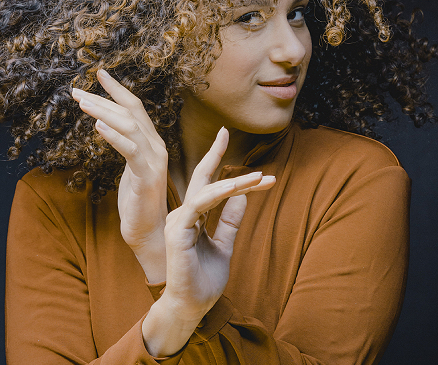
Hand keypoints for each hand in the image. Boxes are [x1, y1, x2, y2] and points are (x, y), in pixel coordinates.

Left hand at [72, 69, 168, 281]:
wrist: (150, 233)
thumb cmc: (138, 204)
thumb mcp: (130, 170)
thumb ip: (125, 147)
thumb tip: (106, 128)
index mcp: (152, 144)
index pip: (135, 108)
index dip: (118, 89)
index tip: (99, 73)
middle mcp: (156, 147)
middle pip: (130, 113)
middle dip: (103, 99)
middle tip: (77, 91)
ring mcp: (153, 161)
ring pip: (129, 126)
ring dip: (103, 112)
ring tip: (81, 103)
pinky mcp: (146, 176)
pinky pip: (130, 151)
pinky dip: (114, 137)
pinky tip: (97, 128)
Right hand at [142, 128, 274, 356]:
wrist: (191, 306)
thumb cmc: (204, 280)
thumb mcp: (225, 245)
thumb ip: (231, 221)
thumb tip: (243, 196)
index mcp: (192, 218)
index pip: (209, 187)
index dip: (226, 170)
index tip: (242, 155)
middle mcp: (183, 215)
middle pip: (201, 179)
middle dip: (213, 154)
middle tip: (224, 131)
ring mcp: (178, 221)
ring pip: (206, 191)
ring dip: (234, 181)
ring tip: (259, 177)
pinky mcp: (178, 231)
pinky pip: (199, 205)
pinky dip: (219, 194)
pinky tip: (237, 188)